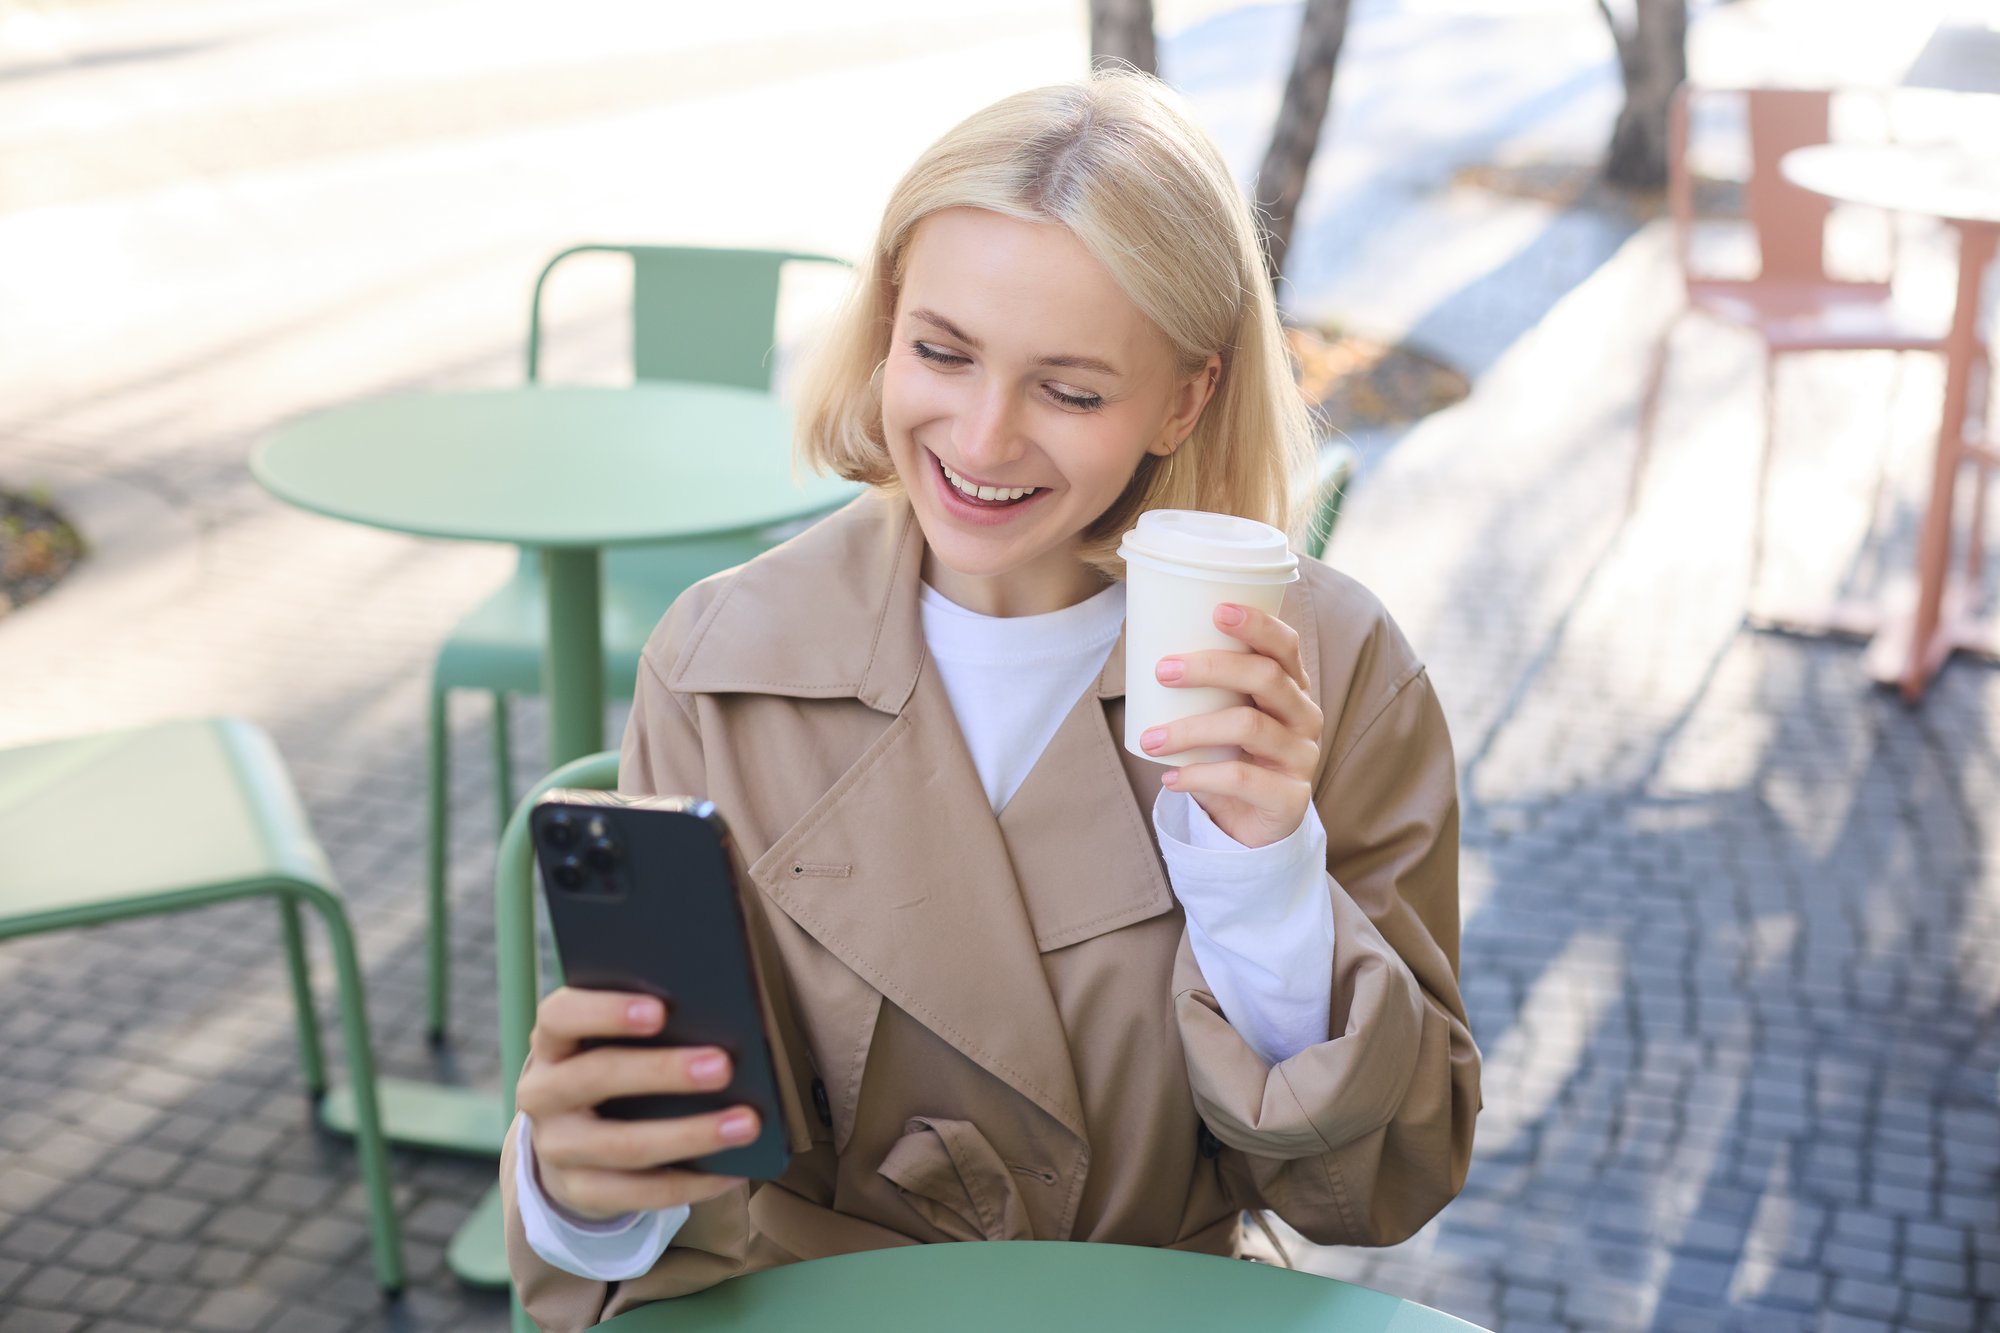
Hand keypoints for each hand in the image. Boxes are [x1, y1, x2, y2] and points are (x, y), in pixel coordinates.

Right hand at [516, 987, 758, 1220]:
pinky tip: (734, 1170)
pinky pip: (640, 1193)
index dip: (606, 1011)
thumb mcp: (612, 1041)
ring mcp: (557, 1148)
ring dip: (691, 1135)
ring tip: (746, 1124)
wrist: (572, 1138)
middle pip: (597, 1077)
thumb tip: (721, 1019)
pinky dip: (693, 1182)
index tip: (660, 1011)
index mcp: (553, 1041)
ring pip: (624, 1145)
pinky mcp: (580, 1192)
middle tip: (723, 1067)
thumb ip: (649, 1025)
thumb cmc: (613, 1067)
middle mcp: (542, 1093)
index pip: (561, 1016)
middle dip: (663, 1071)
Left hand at [1141, 602, 1321, 849]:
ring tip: (1150, 738)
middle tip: (1163, 670)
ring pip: (1248, 726)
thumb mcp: (1221, 716)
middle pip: (1266, 677)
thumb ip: (1201, 687)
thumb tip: (1141, 647)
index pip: (1284, 645)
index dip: (1257, 623)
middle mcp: (1305, 716)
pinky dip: (1199, 775)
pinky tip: (1170, 777)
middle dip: (1211, 667)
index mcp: (1291, 686)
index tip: (1216, 610)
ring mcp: (1302, 756)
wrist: (1252, 826)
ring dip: (1190, 729)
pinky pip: (1241, 779)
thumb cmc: (1230, 757)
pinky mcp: (1291, 798)